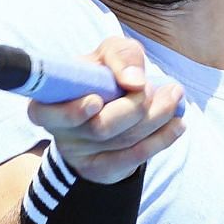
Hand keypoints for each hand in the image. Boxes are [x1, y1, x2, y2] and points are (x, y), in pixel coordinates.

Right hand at [27, 36, 184, 183]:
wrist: (111, 107)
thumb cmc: (104, 75)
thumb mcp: (110, 54)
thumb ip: (121, 55)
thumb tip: (134, 81)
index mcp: (47, 99)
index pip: (45, 112)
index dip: (71, 112)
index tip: (95, 102)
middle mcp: (58, 129)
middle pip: (98, 127)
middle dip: (134, 107)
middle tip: (155, 88)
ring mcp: (78, 153)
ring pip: (121, 141)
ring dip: (156, 117)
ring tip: (175, 96)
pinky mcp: (100, 169)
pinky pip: (134, 158)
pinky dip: (162, 139)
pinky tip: (178, 124)